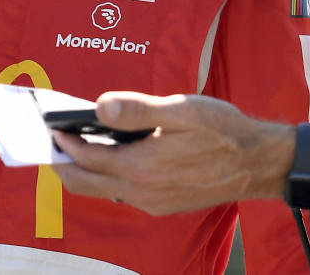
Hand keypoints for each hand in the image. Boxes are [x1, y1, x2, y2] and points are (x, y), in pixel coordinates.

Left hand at [51, 92, 293, 215]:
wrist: (257, 163)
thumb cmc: (223, 130)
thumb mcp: (182, 110)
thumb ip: (138, 109)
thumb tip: (100, 106)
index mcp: (142, 166)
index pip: (86, 158)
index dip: (64, 142)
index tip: (52, 126)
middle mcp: (142, 191)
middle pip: (84, 184)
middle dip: (63, 164)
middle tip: (52, 143)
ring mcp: (152, 202)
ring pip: (103, 191)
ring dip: (85, 171)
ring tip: (78, 145)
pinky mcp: (163, 204)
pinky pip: (124, 194)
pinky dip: (108, 177)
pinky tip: (115, 156)